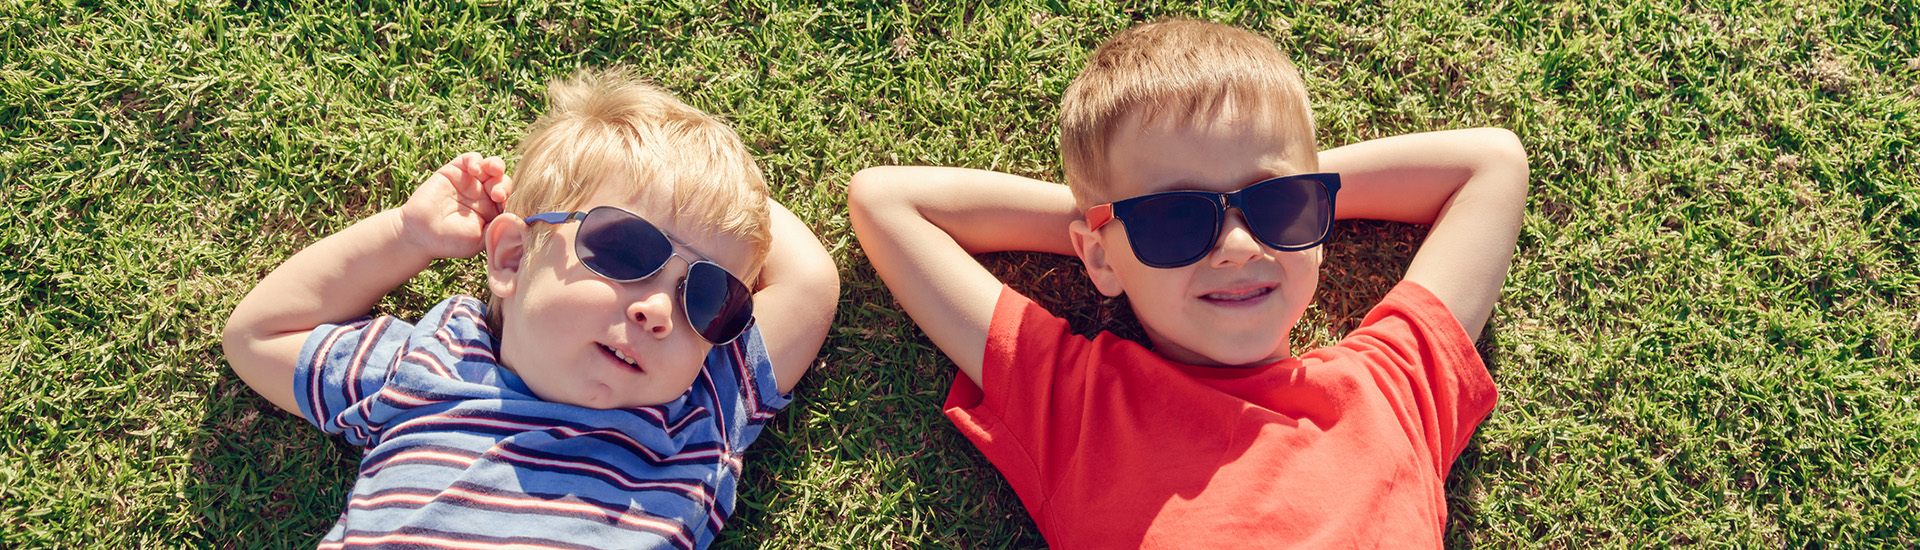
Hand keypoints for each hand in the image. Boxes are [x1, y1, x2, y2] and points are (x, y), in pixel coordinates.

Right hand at [397, 152, 512, 258]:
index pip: (513, 198)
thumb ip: (499, 227)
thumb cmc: (451, 241)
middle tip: (498, 195)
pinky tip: (475, 169)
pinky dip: (476, 160)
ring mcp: (470, 182)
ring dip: (496, 166)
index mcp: (495, 211)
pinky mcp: (454, 171)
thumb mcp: (481, 239)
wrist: (420, 234)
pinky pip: (471, 158)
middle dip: (505, 185)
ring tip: (494, 172)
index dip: (515, 198)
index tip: (509, 206)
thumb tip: (521, 219)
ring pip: (491, 166)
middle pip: (504, 181)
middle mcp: (485, 195)